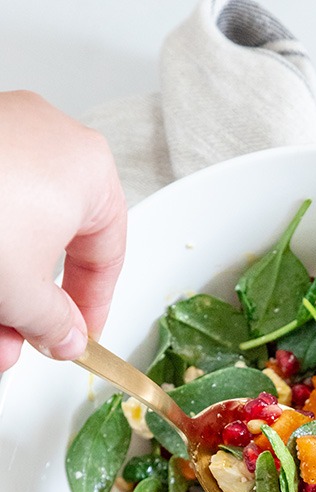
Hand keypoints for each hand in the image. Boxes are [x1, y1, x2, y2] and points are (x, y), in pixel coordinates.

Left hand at [0, 91, 126, 369]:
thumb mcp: (27, 296)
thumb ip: (57, 324)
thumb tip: (65, 336)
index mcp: (89, 168)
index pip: (106, 253)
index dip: (94, 306)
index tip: (79, 336)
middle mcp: (49, 139)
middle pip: (52, 242)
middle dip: (33, 304)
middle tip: (25, 337)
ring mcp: (2, 132)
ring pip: (13, 229)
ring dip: (3, 289)